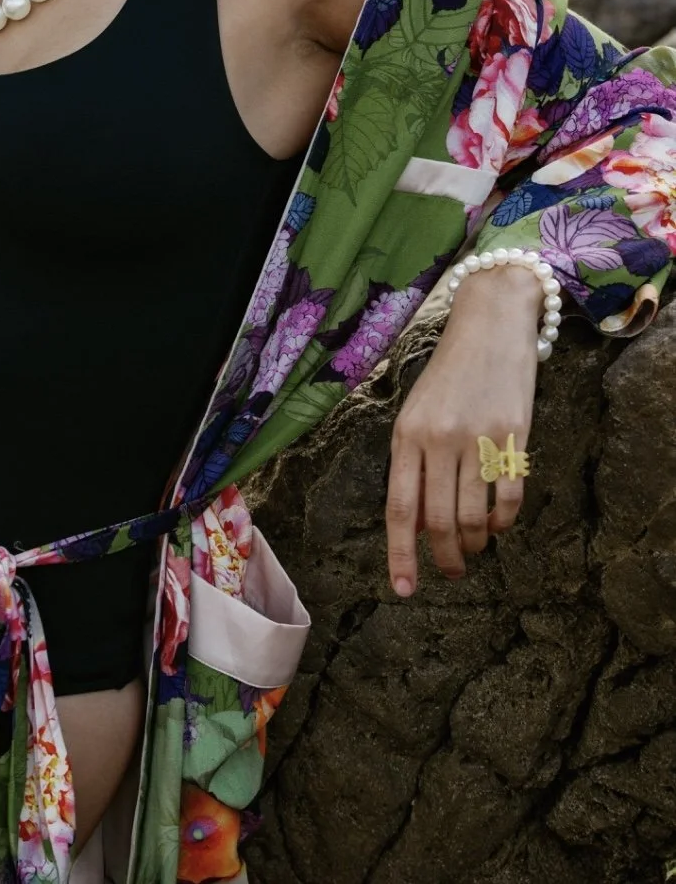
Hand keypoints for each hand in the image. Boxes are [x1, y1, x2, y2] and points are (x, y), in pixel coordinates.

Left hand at [385, 264, 541, 596]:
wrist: (489, 324)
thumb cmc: (448, 374)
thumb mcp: (416, 413)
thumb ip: (412, 464)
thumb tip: (416, 523)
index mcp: (406, 435)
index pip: (399, 508)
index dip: (401, 554)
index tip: (404, 589)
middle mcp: (438, 439)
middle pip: (438, 521)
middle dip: (444, 558)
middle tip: (452, 572)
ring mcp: (478, 438)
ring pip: (475, 516)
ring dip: (474, 543)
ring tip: (473, 548)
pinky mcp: (514, 436)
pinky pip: (509, 497)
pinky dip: (504, 521)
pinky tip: (499, 524)